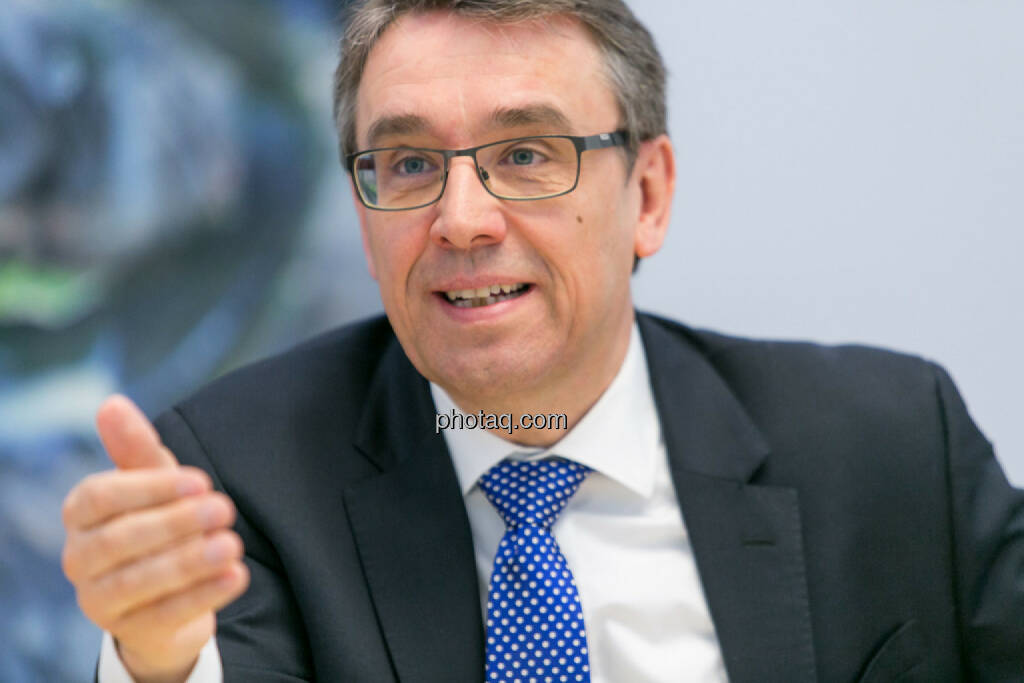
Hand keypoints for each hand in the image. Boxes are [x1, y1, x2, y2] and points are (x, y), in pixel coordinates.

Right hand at [62, 395, 249, 682]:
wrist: (166, 593)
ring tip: (233, 545)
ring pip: (140, 580)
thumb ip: (136, 447)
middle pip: (119, 540)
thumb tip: (112, 403)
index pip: (100, 497)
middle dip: (176, 523)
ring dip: (191, 562)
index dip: (150, 488)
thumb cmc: (157, 521)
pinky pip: (165, 614)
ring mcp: (98, 599)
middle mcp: (79, 557)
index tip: (200, 481)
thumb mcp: (155, 481)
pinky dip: (203, 594)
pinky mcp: (130, 631)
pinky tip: (236, 576)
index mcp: (80, 513)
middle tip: (225, 509)